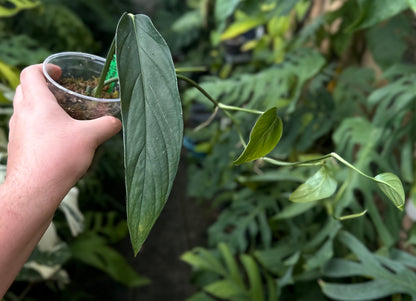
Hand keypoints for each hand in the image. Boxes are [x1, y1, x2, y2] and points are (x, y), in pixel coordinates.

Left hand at [5, 64, 121, 197]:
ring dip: (39, 107)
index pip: (31, 73)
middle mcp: (21, 113)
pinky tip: (56, 139)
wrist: (34, 191)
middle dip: (42, 86)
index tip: (61, 73)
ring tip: (62, 116)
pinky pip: (26, 128)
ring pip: (24, 109)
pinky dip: (38, 125)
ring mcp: (17, 131)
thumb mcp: (90, 138)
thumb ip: (106, 126)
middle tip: (62, 93)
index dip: (45, 68)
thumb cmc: (59, 158)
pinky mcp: (17, 147)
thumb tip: (116, 122)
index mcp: (36, 103)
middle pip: (25, 89)